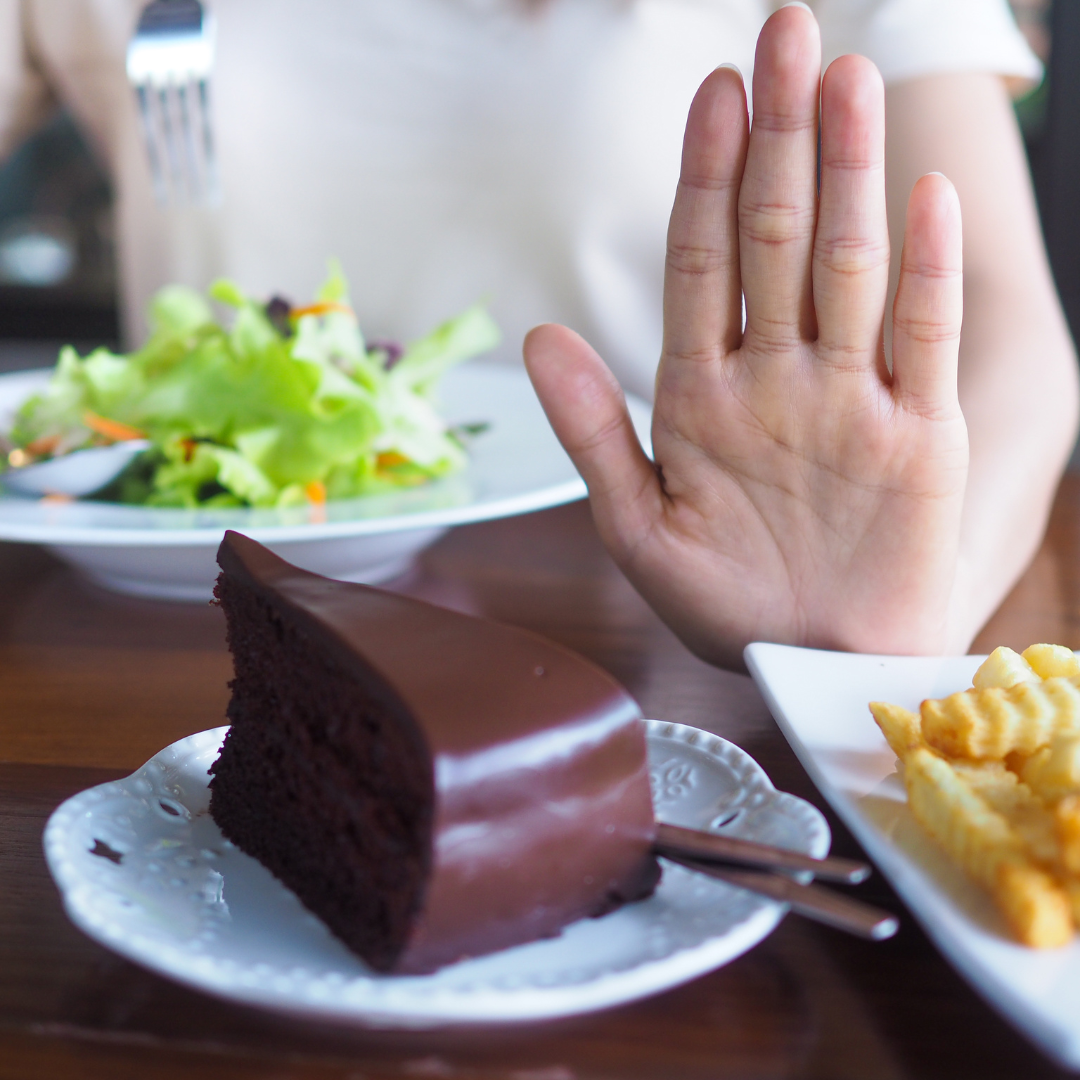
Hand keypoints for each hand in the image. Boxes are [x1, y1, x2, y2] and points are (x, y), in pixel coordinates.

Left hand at [523, 5, 968, 668]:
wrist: (809, 665)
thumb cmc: (723, 603)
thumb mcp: (637, 526)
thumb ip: (594, 431)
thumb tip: (539, 336)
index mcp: (702, 393)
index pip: (702, 262)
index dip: (703, 178)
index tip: (711, 94)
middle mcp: (777, 377)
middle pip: (775, 237)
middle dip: (776, 138)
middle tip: (783, 31)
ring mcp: (851, 397)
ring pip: (850, 266)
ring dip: (846, 176)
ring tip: (842, 81)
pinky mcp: (919, 434)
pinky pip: (923, 340)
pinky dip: (926, 272)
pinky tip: (919, 197)